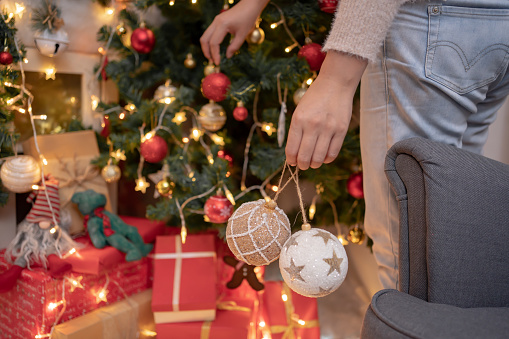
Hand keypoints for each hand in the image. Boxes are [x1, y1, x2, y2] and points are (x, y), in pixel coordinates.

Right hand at [200, 0, 268, 64]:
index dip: (215, 54)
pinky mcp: (217, 21)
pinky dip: (210, 42)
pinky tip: (215, 49)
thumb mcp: (242, 35)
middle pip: (204, 39)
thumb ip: (234, 46)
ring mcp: (216, 21)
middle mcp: (216, 22)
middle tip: (212, 61)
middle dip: (206, 52)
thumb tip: (228, 56)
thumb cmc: (248, 18)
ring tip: (212, 57)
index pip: (214, 43)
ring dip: (207, 47)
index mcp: (222, 25)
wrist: (250, 5)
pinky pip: (210, 33)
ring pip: (205, 36)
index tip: (218, 63)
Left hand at [285, 51, 366, 169]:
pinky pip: (333, 153)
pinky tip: (324, 157)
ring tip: (313, 162)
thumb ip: (296, 132)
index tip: (292, 162)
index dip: (291, 160)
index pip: (291, 150)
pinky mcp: (341, 130)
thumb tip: (295, 155)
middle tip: (302, 165)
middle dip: (302, 165)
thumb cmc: (314, 99)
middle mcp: (312, 125)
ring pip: (319, 158)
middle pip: (304, 157)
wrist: (335, 84)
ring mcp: (328, 128)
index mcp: (298, 120)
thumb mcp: (299, 112)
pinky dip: (327, 159)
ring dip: (314, 164)